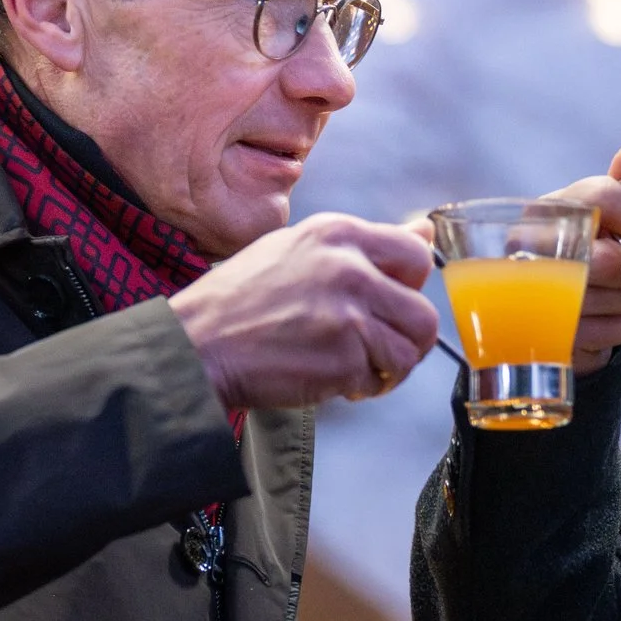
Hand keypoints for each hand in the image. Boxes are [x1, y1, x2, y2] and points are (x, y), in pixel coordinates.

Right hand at [169, 213, 439, 409]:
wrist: (196, 345)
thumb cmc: (239, 301)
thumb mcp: (298, 249)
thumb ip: (363, 246)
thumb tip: (424, 232)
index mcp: (338, 233)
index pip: (416, 256)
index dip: (408, 289)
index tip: (385, 306)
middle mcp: (350, 267)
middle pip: (424, 312)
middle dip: (406, 340)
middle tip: (376, 350)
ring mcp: (349, 313)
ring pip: (411, 350)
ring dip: (388, 368)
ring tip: (353, 368)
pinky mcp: (344, 356)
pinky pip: (379, 379)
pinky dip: (360, 387)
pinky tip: (330, 378)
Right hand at [544, 146, 620, 372]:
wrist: (543, 303)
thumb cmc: (584, 245)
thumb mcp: (600, 209)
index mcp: (547, 210)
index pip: (599, 198)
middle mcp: (531, 252)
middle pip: (608, 262)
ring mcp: (538, 301)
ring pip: (615, 304)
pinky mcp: (552, 341)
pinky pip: (610, 338)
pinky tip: (617, 316)